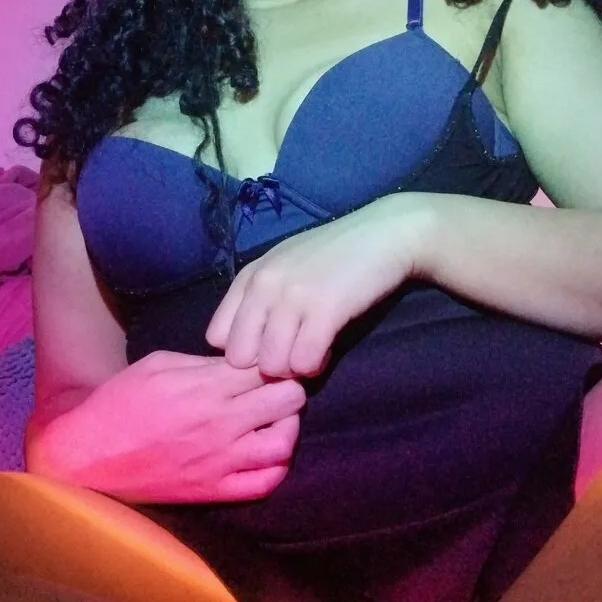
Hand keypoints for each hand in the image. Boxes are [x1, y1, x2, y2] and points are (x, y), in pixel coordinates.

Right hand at [38, 350, 308, 503]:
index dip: (274, 360)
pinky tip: (266, 453)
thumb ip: (203, 362)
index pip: (267, 367)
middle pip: (287, 400)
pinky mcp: (215, 491)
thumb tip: (238, 362)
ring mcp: (222, 461)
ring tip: (275, 419)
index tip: (270, 362)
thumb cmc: (120, 403)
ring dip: (288, 426)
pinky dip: (276, 466)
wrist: (89, 458)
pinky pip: (265, 483)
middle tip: (278, 387)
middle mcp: (221, 423)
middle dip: (289, 388)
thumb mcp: (158, 364)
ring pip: (284, 442)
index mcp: (206, 387)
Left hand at [205, 194, 428, 377]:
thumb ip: (260, 297)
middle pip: (239, 358)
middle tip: (292, 352)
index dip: (243, 349)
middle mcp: (264, 285)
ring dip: (293, 367)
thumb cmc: (335, 253)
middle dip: (265, 364)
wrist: (384, 235)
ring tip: (312, 348)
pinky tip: (328, 348)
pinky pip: (304, 363)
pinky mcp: (324, 310)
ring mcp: (292, 297)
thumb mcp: (284, 265)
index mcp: (250, 275)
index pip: (217, 336)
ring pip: (271, 365)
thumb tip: (246, 345)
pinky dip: (316, 365)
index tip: (268, 345)